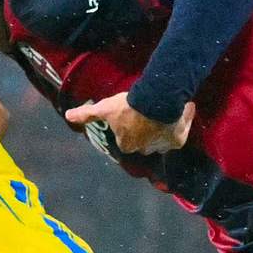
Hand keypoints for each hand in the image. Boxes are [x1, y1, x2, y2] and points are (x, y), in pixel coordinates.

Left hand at [62, 93, 195, 154]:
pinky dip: (184, 119)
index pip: (128, 138)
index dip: (131, 126)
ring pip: (163, 137)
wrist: (154, 101)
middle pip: (146, 141)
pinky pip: (181, 130)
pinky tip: (185, 107)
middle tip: (150, 112)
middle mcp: (144, 150)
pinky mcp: (178, 141)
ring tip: (167, 109)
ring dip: (165, 126)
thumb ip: (87, 114)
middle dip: (148, 129)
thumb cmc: (127, 106)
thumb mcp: (104, 108)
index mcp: (126, 145)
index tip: (134, 114)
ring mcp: (162, 146)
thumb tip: (67, 116)